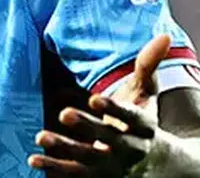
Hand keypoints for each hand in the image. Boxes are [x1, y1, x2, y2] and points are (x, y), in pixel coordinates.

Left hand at [29, 34, 171, 175]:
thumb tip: (164, 35)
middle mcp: (130, 148)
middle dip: (87, 127)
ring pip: (88, 159)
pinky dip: (55, 168)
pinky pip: (74, 174)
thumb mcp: (148, 94)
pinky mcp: (97, 177)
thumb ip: (149, 66)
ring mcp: (113, 166)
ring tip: (41, 136)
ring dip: (64, 148)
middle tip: (64, 113)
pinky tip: (34, 160)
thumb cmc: (143, 122)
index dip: (113, 109)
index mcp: (145, 127)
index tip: (94, 98)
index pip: (131, 117)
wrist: (156, 165)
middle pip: (109, 139)